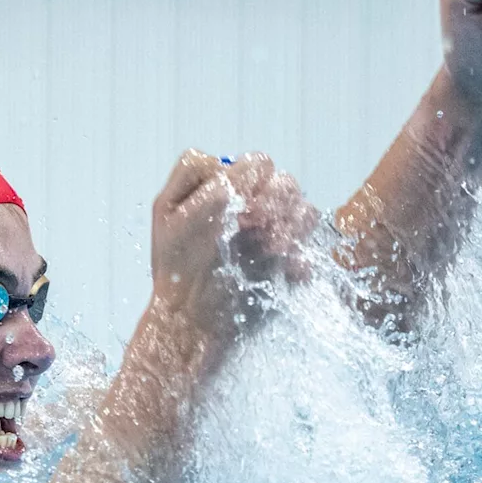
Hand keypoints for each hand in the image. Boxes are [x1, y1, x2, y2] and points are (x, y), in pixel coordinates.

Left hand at [150, 150, 315, 341]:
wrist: (192, 317)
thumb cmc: (175, 268)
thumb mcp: (173, 217)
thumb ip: (204, 185)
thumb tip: (242, 174)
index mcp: (224, 187)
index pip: (254, 165)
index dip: (247, 182)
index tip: (231, 208)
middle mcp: (252, 204)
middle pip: (284, 181)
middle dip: (272, 201)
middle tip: (250, 225)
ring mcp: (273, 230)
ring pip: (304, 209)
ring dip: (289, 226)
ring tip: (267, 249)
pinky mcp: (289, 258)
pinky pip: (309, 250)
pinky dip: (298, 254)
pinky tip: (280, 266)